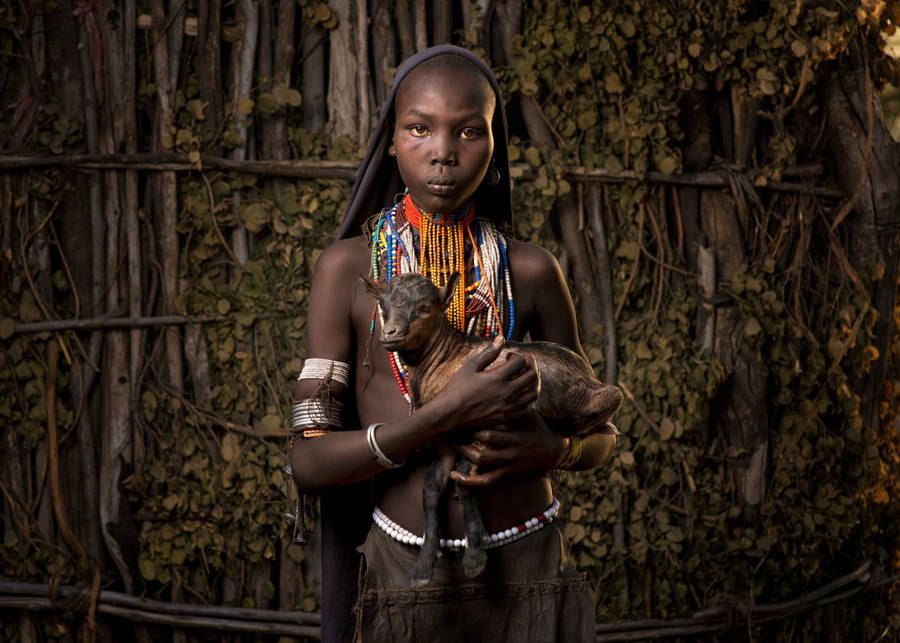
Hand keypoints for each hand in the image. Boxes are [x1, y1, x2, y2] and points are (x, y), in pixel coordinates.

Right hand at [431, 337, 538, 432]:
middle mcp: (507, 392)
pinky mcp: (507, 417)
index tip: (508, 356)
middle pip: (532, 376)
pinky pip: (527, 408)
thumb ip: (489, 353)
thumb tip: (502, 338)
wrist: (450, 414)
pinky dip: (527, 399)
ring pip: (533, 393)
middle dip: (530, 365)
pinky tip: (519, 394)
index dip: (516, 355)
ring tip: (526, 377)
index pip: (520, 362)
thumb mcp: (471, 366)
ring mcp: (508, 407)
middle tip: (524, 362)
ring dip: (533, 382)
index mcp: (498, 377)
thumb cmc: (457, 387)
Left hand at [449, 409, 566, 486]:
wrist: (553, 452)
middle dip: (466, 437)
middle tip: (451, 428)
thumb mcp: (529, 414)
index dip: (474, 422)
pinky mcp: (506, 473)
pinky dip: (470, 481)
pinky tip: (455, 476)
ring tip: (452, 445)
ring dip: (465, 454)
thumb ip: (515, 403)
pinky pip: (486, 481)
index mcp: (514, 434)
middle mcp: (510, 449)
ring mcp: (508, 462)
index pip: (491, 429)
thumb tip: (505, 381)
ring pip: (482, 462)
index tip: (460, 414)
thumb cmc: (538, 428)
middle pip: (483, 444)